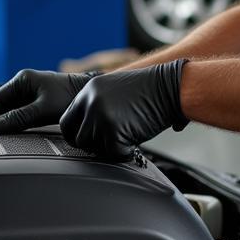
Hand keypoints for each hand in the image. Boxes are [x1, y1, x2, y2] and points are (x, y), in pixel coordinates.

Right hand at [0, 69, 94, 133]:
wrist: (90, 95)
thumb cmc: (70, 96)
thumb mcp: (42, 109)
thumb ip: (18, 118)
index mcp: (24, 79)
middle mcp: (26, 83)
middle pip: (2, 104)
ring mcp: (32, 92)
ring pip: (11, 109)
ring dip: (4, 121)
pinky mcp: (39, 101)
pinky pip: (21, 112)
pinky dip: (15, 121)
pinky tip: (13, 132)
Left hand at [59, 60, 188, 157]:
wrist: (172, 86)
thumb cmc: (152, 88)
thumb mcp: (117, 88)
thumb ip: (98, 104)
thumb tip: (88, 128)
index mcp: (90, 90)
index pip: (67, 119)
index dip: (76, 132)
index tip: (87, 138)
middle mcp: (91, 102)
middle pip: (76, 137)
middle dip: (91, 144)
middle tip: (108, 143)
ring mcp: (101, 117)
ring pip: (95, 148)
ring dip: (110, 147)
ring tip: (126, 138)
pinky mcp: (114, 131)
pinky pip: (113, 153)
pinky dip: (125, 153)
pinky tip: (135, 142)